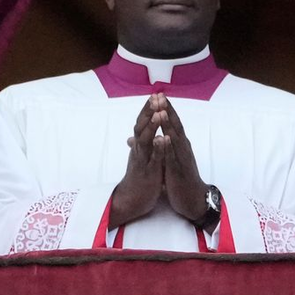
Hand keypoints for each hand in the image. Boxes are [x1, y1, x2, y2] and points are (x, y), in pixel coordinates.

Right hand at [110, 96, 165, 227]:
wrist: (131, 200)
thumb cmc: (138, 177)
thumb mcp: (140, 158)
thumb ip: (139, 145)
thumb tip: (133, 135)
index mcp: (140, 146)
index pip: (143, 123)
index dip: (149, 109)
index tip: (156, 94)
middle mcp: (139, 150)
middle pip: (142, 127)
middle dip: (149, 111)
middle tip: (156, 96)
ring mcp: (142, 160)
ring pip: (146, 140)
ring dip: (152, 126)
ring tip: (159, 113)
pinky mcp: (148, 172)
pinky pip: (153, 158)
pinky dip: (158, 148)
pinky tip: (163, 139)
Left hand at [159, 97, 207, 224]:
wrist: (193, 199)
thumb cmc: (180, 179)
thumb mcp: (168, 161)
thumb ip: (161, 148)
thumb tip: (148, 138)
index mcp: (179, 145)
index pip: (172, 124)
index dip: (165, 109)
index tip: (157, 95)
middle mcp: (183, 148)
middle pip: (175, 126)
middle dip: (167, 111)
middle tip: (160, 95)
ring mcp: (182, 158)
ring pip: (175, 138)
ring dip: (169, 125)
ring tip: (162, 111)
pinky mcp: (179, 170)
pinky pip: (173, 157)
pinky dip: (169, 147)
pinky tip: (164, 137)